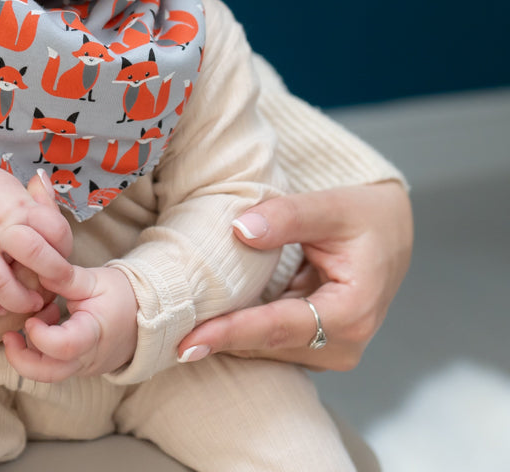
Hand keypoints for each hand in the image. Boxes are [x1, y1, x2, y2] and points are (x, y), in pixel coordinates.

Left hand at [2, 259, 137, 381]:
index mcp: (94, 333)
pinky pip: (55, 366)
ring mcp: (83, 367)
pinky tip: (46, 323)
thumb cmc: (121, 295)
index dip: (40, 335)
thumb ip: (64, 277)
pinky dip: (42, 349)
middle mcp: (88, 358)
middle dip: (20, 358)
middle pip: (48, 374)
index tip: (31, 318)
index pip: (64, 347)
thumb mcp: (94, 280)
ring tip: (35, 319)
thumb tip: (36, 268)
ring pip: (48, 373)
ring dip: (31, 351)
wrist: (146, 315)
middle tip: (9, 335)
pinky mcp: (79, 367)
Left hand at [176, 181, 411, 369]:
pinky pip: (270, 341)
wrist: (390, 231)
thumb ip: (287, 216)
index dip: (232, 333)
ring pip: (265, 348)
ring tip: (173, 328)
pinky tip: (204, 319)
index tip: (189, 339)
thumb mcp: (331, 205)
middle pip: (268, 345)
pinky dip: (240, 330)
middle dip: (218, 339)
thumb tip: (242, 230)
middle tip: (163, 335)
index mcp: (352, 312)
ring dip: (225, 337)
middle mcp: (344, 343)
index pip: (279, 327)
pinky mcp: (316, 344)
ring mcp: (331, 349)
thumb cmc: (364, 216)